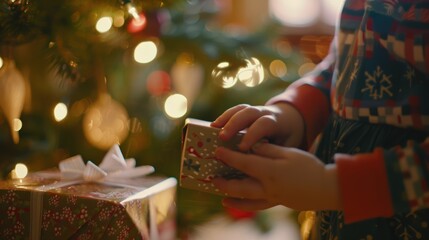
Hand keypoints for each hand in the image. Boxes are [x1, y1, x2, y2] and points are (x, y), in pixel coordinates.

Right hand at [211, 103, 303, 151]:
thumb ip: (274, 154)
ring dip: (226, 119)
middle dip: (234, 124)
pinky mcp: (247, 112)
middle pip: (249, 112)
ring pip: (240, 109)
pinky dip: (224, 117)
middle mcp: (265, 113)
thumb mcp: (288, 146)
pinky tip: (213, 126)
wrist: (292, 119)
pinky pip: (235, 111)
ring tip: (212, 129)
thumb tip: (261, 171)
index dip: (252, 134)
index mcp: (277, 122)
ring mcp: (255, 110)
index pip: (264, 124)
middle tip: (222, 138)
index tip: (242, 148)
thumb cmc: (288, 138)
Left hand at [212, 143, 341, 210]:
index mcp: (270, 171)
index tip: (217, 152)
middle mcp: (268, 187)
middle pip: (240, 185)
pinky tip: (236, 203)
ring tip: (220, 193)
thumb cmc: (309, 167)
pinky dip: (244, 205)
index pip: (244, 163)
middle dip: (224, 181)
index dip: (229, 157)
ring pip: (246, 199)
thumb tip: (252, 146)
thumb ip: (268, 150)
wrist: (327, 188)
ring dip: (231, 196)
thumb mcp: (289, 153)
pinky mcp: (277, 203)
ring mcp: (272, 197)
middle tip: (212, 177)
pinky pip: (256, 206)